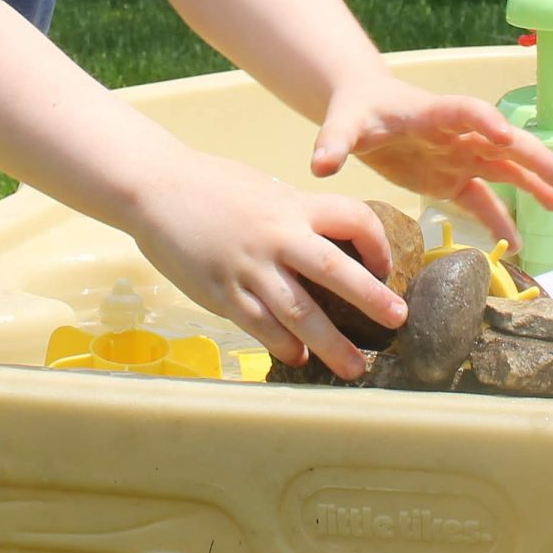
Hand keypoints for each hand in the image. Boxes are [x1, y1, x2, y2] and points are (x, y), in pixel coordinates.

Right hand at [127, 150, 404, 376]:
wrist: (155, 188)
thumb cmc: (211, 185)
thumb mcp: (264, 191)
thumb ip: (294, 217)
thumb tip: (323, 244)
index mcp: (292, 205)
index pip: (353, 218)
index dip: (377, 242)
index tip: (384, 266)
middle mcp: (276, 236)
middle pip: (337, 271)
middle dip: (371, 299)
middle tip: (397, 320)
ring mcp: (248, 267)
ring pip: (300, 312)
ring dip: (331, 343)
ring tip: (354, 367)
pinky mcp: (221, 290)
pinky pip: (259, 325)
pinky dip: (282, 344)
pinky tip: (298, 357)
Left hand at [310, 74, 552, 251]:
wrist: (364, 108)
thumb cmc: (356, 109)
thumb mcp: (342, 122)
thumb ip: (333, 142)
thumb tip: (319, 166)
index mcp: (432, 113)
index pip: (465, 111)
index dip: (485, 121)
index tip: (504, 136)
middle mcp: (455, 133)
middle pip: (500, 141)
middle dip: (531, 156)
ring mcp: (459, 156)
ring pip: (503, 169)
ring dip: (532, 183)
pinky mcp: (452, 177)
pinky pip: (482, 200)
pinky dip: (499, 220)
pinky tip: (518, 244)